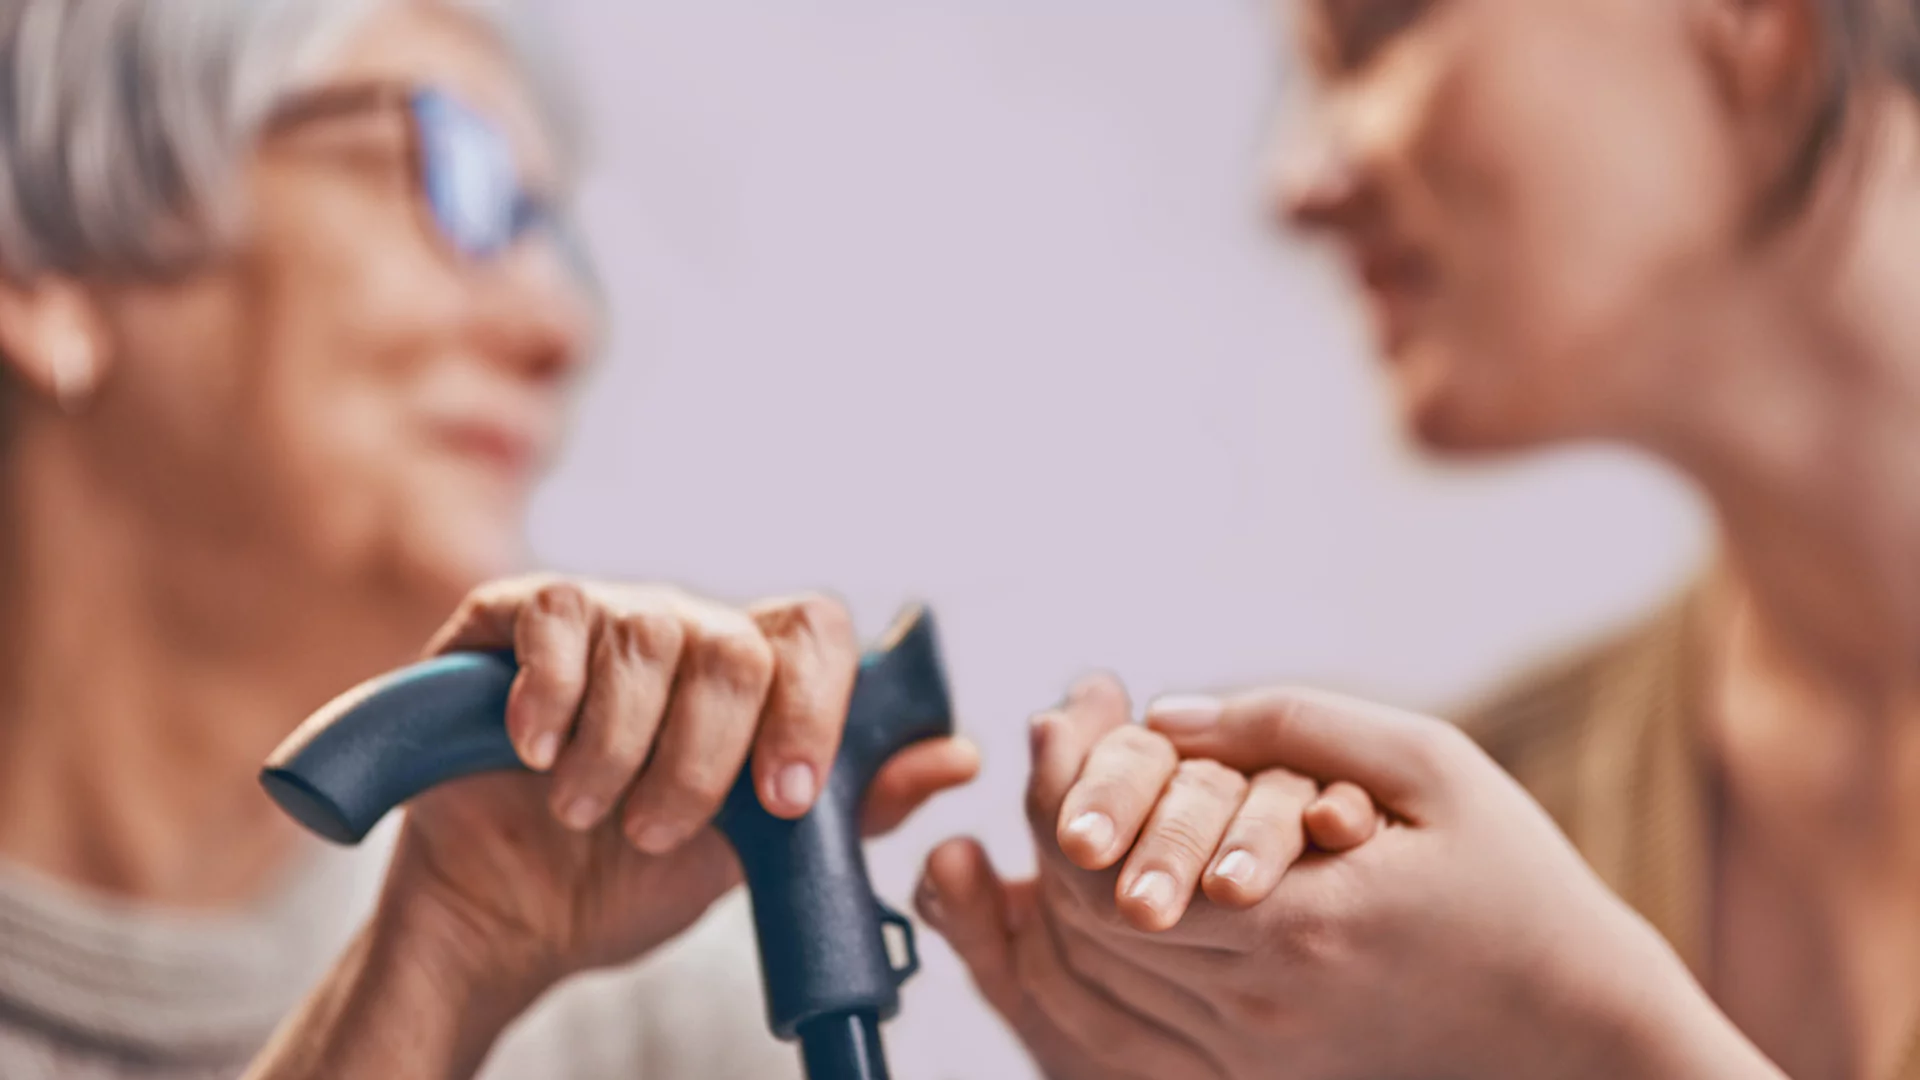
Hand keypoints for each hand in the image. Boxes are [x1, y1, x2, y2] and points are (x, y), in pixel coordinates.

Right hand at [378, 576, 979, 993]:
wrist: (516, 912)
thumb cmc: (636, 875)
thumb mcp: (754, 857)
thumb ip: (852, 806)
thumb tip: (960, 756)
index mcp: (753, 674)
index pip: (816, 633)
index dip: (813, 710)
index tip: (785, 800)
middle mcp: (687, 627)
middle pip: (737, 644)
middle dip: (706, 756)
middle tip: (660, 831)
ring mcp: (603, 614)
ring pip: (649, 634)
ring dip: (621, 747)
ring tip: (587, 812)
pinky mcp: (512, 617)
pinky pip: (556, 612)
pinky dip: (553, 692)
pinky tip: (536, 752)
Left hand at [923, 677, 1777, 1079]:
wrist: (1575, 1029)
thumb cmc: (1516, 883)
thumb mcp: (1432, 767)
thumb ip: (1294, 724)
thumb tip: (1169, 715)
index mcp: (1301, 921)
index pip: (1109, 859)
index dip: (1064, 781)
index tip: (1059, 715)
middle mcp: (1260, 1002)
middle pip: (1085, 915)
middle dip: (1052, 817)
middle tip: (1055, 742)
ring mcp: (1253, 1052)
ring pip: (1096, 972)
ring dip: (1063, 882)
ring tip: (1069, 794)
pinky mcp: (1257, 1075)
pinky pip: (1133, 1017)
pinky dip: (1098, 945)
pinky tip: (1103, 874)